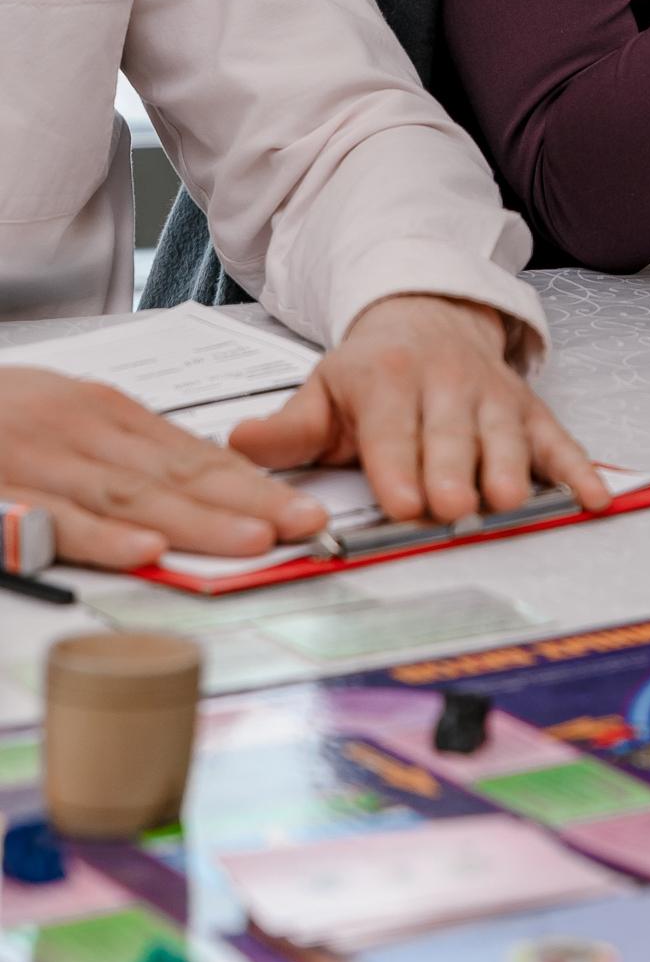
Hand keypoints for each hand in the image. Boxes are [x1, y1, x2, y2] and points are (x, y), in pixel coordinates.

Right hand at [0, 367, 328, 569]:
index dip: (252, 483)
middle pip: (176, 473)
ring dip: (196, 521)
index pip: (191, 453)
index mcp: (102, 413)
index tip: (305, 507)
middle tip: (308, 525)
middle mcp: (80, 430)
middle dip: (249, 502)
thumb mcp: (62, 417)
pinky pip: (54, 516)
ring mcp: (39, 460)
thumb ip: (121, 452)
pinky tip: (144, 548)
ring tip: (254, 541)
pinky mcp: (0, 493)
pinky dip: (101, 533)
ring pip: (129, 495)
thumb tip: (188, 494)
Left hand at [228, 295, 607, 525]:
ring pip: (504, 434)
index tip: (402, 500)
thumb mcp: (322, 391)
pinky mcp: (530, 411)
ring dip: (509, 467)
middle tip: (454, 506)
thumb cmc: (372, 373)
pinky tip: (594, 498)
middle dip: (453, 469)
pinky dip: (579, 469)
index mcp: (388, 379)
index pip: (392, 427)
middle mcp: (446, 383)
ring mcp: (493, 397)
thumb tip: (238, 445)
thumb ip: (287, 429)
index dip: (397, 464)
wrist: (430, 316)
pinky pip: (558, 440)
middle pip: (451, 433)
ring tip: (509, 501)